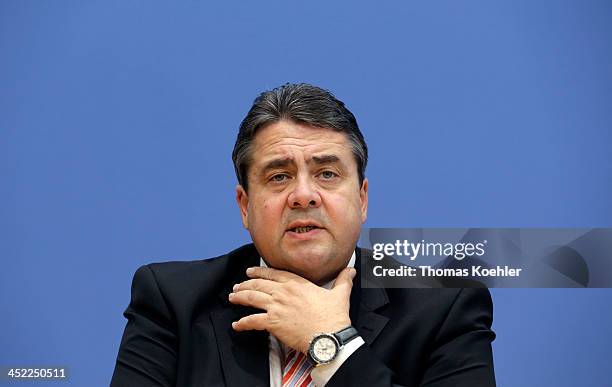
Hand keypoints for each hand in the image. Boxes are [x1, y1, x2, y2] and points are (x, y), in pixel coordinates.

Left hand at [228, 266, 355, 353]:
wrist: (329, 336)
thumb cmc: (334, 317)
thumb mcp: (340, 294)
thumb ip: (343, 280)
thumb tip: (351, 270)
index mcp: (297, 284)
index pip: (274, 273)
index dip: (260, 271)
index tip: (251, 271)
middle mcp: (284, 292)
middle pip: (259, 284)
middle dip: (245, 284)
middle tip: (238, 286)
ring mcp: (277, 307)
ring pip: (252, 298)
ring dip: (240, 297)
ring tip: (232, 298)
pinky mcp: (273, 323)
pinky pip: (252, 321)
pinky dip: (242, 323)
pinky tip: (237, 324)